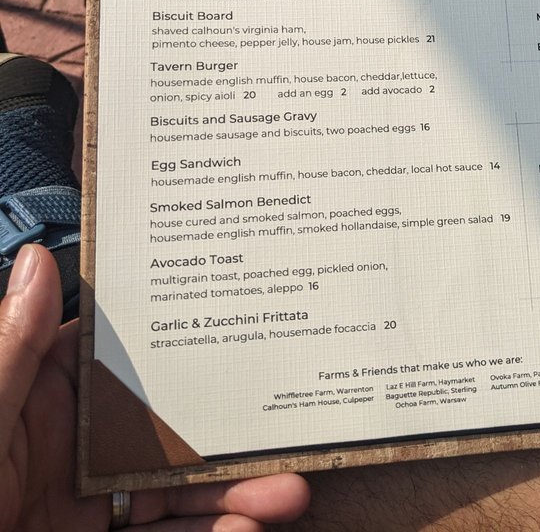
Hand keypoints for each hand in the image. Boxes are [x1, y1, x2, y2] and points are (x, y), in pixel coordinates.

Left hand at [0, 245, 309, 531]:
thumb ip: (15, 349)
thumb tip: (41, 260)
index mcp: (44, 400)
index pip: (125, 358)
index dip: (186, 340)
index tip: (244, 323)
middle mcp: (76, 451)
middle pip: (170, 430)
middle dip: (230, 431)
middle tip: (285, 428)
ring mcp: (90, 509)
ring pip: (177, 492)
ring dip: (236, 491)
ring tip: (288, 492)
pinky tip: (246, 528)